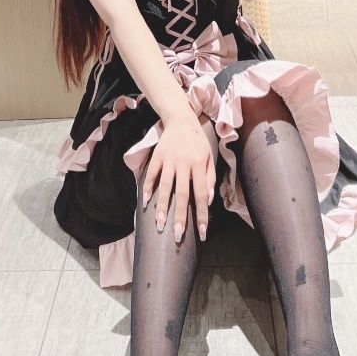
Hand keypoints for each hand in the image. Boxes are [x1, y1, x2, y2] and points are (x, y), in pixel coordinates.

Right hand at [142, 110, 215, 242]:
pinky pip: (151, 175)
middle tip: (177, 236)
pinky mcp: (157, 156)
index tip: (202, 232)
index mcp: (199, 164)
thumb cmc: (198, 142)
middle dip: (180, 216)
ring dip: (162, 206)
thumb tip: (208, 200)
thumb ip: (210, 178)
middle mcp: (183, 163)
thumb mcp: (209, 157)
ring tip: (159, 223)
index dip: (202, 214)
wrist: (181, 119)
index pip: (201, 194)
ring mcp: (168, 160)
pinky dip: (148, 188)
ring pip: (164, 186)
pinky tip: (146, 203)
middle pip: (182, 194)